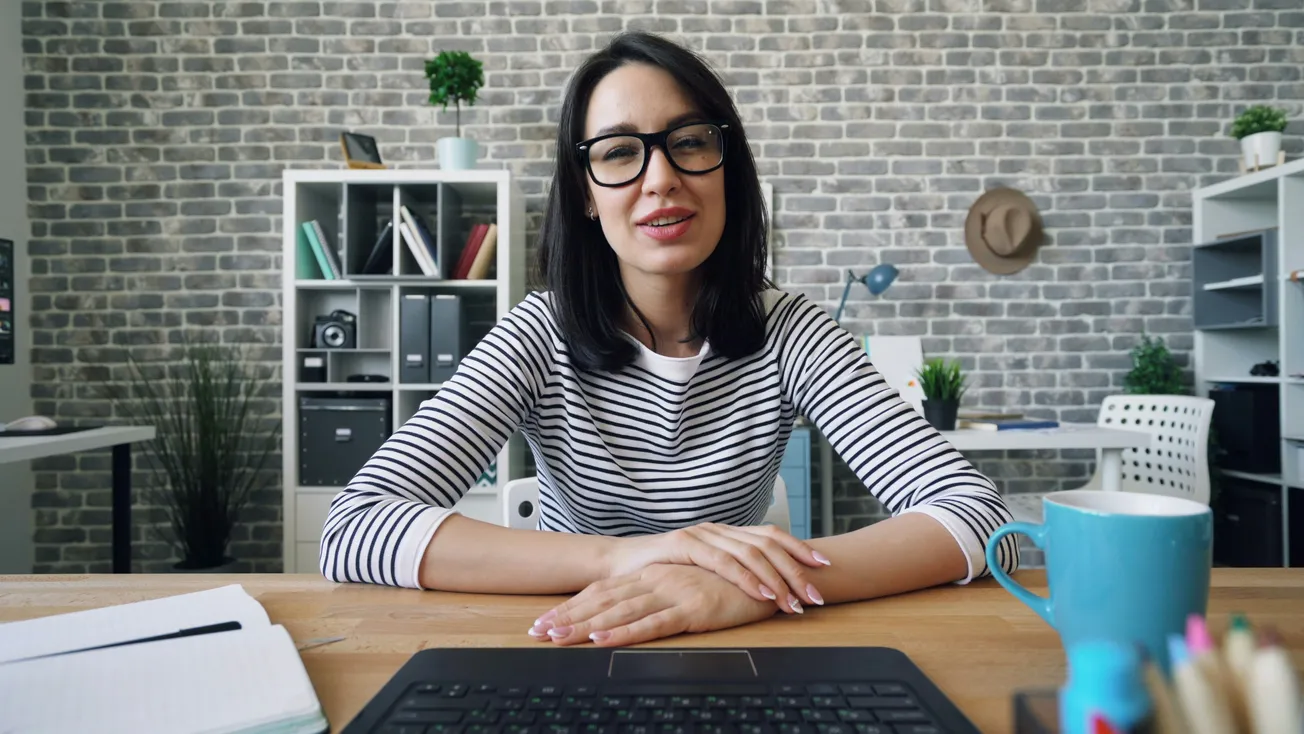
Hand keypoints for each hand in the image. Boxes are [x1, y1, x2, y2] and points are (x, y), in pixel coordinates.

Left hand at [528, 564, 778, 646]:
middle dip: (567, 617)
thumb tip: (630, 613)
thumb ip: (659, 595)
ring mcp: (672, 591)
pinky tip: (603, 639)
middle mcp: (657, 579)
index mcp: (653, 573)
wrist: (771, 573)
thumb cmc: (730, 583)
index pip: (604, 592)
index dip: (572, 607)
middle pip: (603, 601)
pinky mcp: (691, 607)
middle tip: (536, 632)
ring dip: (585, 627)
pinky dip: (624, 632)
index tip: (545, 622)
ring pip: (619, 612)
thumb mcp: (688, 586)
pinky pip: (651, 623)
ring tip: (557, 638)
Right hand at [604, 523, 829, 614]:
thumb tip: (766, 587)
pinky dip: (747, 579)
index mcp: (726, 533)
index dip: (799, 549)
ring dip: (778, 580)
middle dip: (796, 570)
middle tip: (816, 594)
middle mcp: (718, 529)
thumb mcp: (703, 572)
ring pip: (751, 553)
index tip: (824, 567)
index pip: (771, 536)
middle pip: (768, 544)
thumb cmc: (662, 573)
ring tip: (796, 602)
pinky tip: (763, 595)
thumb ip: (730, 573)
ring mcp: (702, 534)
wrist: (618, 566)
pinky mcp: (685, 545)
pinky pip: (724, 562)